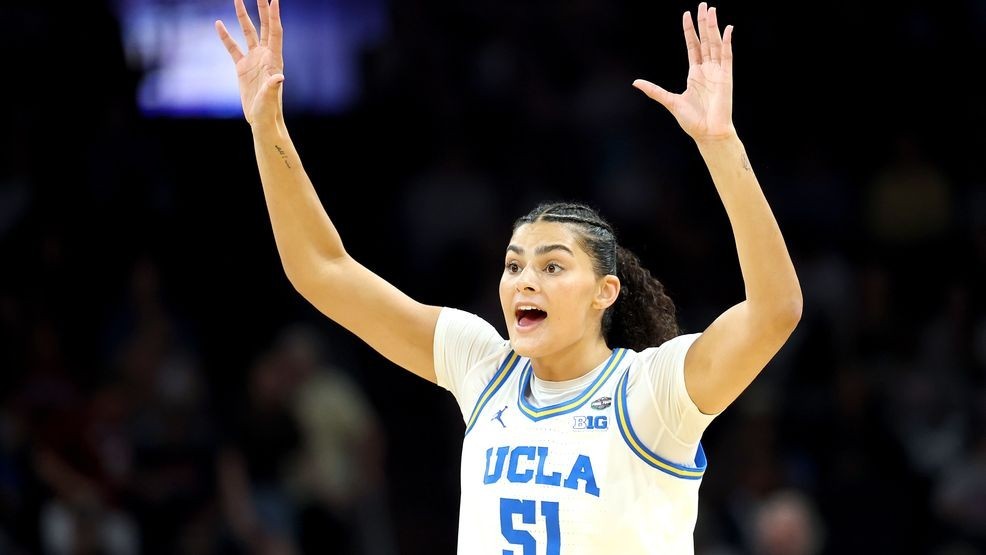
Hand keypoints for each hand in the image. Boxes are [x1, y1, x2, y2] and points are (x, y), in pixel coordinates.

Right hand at [215, 0, 283, 127]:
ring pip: (248, 33)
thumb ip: (273, 87)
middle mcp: (265, 56)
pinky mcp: (242, 67)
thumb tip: (279, 77)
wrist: (261, 120)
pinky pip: (232, 48)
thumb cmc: (268, 111)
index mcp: (274, 60)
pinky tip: (218, 23)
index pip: (275, 32)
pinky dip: (225, 36)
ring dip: (243, 16)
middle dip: (262, 9)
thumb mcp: (269, 98)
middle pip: (264, 27)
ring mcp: (253, 60)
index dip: (274, 16)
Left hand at [634, 2, 734, 142]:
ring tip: (711, 10)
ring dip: (714, 27)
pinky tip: (728, 29)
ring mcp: (717, 72)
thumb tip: (636, 82)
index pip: (693, 46)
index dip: (690, 30)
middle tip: (702, 5)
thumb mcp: (670, 101)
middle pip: (705, 40)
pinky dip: (727, 42)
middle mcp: (707, 70)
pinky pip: (727, 56)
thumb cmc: (692, 120)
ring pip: (715, 44)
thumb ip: (654, 90)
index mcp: (695, 74)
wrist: (708, 133)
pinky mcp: (726, 77)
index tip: (686, 14)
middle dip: (703, 23)